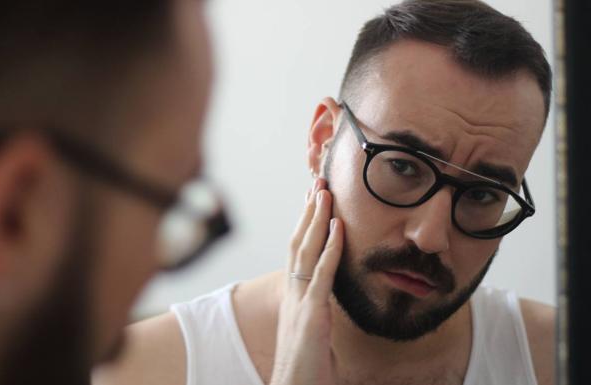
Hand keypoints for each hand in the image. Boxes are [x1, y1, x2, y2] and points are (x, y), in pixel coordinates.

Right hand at [270, 179, 343, 384]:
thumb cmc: (304, 369)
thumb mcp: (312, 334)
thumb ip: (317, 314)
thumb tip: (326, 305)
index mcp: (294, 297)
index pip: (297, 252)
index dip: (303, 225)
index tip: (310, 200)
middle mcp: (293, 294)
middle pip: (298, 243)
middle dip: (308, 211)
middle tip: (317, 182)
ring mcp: (300, 303)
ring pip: (306, 251)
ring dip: (316, 219)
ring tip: (324, 192)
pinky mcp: (311, 315)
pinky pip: (322, 275)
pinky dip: (330, 248)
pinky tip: (338, 227)